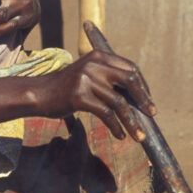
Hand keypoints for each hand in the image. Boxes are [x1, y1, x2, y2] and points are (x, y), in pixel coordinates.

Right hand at [34, 50, 155, 140]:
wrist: (40, 93)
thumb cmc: (67, 88)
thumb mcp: (88, 74)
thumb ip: (109, 78)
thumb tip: (139, 98)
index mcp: (99, 56)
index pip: (130, 68)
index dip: (143, 86)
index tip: (148, 101)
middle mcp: (94, 64)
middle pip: (129, 81)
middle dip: (144, 99)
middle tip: (152, 114)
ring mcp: (86, 79)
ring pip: (119, 103)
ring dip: (132, 121)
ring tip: (139, 135)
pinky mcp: (79, 96)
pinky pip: (106, 114)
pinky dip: (116, 126)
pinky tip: (120, 135)